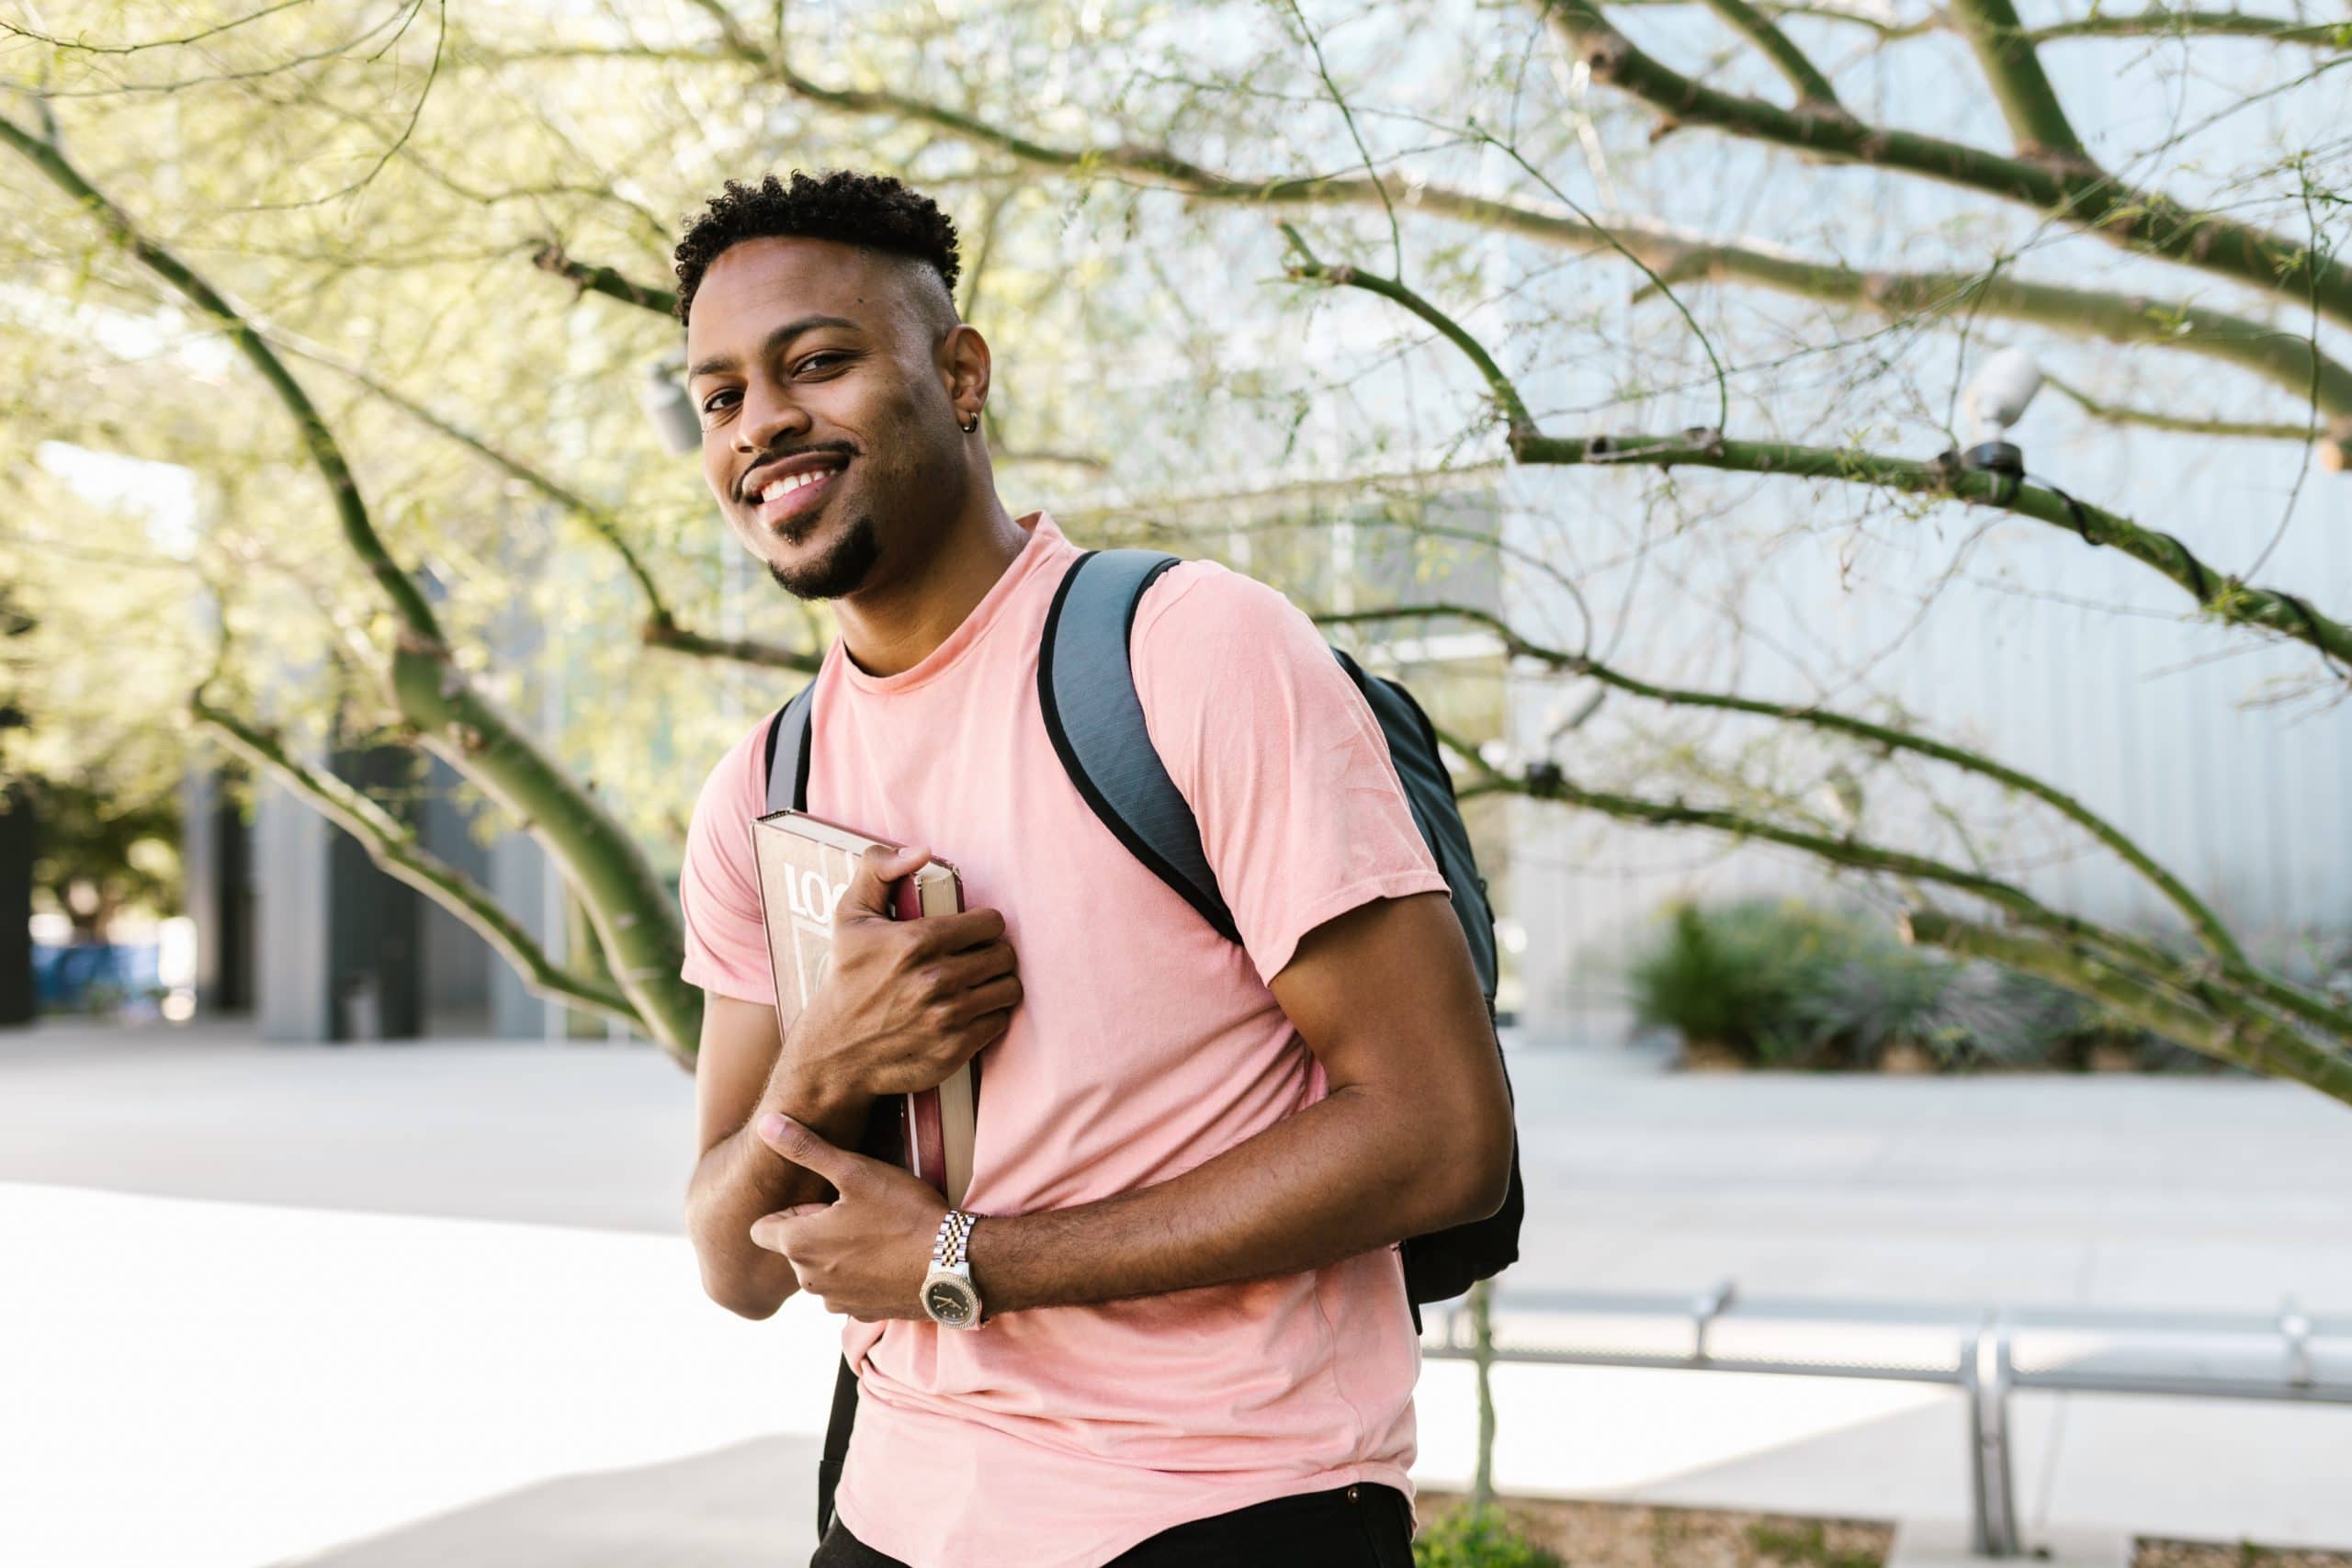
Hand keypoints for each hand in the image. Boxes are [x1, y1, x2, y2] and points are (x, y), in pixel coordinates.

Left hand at [748, 1112, 950, 1321]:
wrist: (954, 1264)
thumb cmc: (903, 1214)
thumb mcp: (855, 1171)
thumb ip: (806, 1148)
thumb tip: (765, 1123)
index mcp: (798, 1244)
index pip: (761, 1230)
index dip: (790, 1212)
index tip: (824, 1203)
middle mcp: (808, 1280)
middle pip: (794, 1250)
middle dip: (816, 1232)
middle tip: (858, 1213)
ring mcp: (836, 1302)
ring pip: (821, 1272)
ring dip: (837, 1256)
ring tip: (877, 1235)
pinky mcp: (861, 1314)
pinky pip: (847, 1292)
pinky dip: (860, 1278)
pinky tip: (890, 1260)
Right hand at [785, 842, 1021, 1100]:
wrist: (834, 1052)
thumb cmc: (845, 979)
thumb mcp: (850, 916)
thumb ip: (879, 870)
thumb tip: (922, 851)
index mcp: (917, 941)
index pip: (991, 922)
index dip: (984, 925)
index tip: (972, 933)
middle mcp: (936, 979)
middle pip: (1004, 955)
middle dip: (993, 953)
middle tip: (975, 959)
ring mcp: (947, 1017)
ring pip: (1009, 988)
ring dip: (997, 984)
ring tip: (977, 983)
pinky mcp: (955, 1049)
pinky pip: (1000, 1021)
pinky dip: (989, 1015)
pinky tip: (970, 1011)